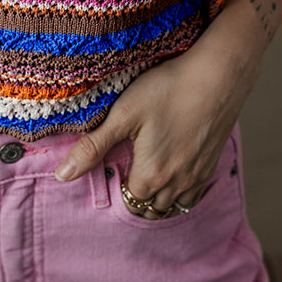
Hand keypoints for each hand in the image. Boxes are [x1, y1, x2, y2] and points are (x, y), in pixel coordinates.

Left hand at [53, 20, 260, 217]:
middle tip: (126, 171)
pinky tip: (174, 170)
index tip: (112, 165)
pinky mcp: (213, 163)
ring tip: (147, 174)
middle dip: (137, 196)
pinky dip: (181, 191)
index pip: (128, 199)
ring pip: (174, 204)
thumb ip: (93, 146)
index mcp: (152, 174)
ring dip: (159, 197)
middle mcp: (177, 183)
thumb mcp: (124, 114)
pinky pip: (194, 193)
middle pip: (151, 207)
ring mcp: (198, 175)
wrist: (219, 75)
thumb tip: (62, 175)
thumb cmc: (168, 89)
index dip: (117, 185)